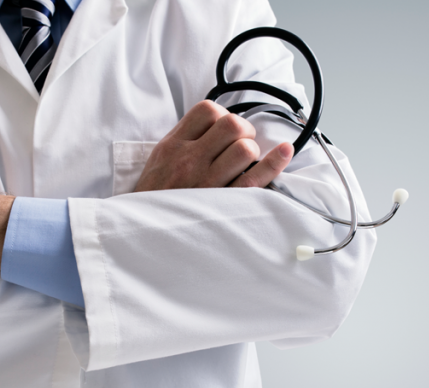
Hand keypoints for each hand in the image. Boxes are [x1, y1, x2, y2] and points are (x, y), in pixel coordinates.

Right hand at [134, 100, 293, 191]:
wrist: (143, 234)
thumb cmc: (155, 197)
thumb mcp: (159, 160)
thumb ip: (185, 139)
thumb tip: (217, 122)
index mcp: (173, 146)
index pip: (207, 111)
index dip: (223, 116)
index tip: (223, 130)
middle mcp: (190, 161)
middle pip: (231, 125)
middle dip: (243, 130)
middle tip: (240, 143)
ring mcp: (207, 183)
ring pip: (245, 149)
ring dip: (251, 150)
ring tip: (244, 162)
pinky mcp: (223, 203)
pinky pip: (254, 179)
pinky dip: (274, 162)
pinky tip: (285, 151)